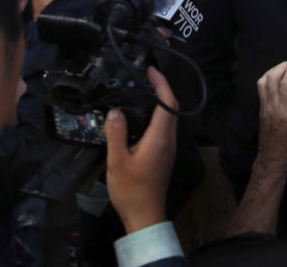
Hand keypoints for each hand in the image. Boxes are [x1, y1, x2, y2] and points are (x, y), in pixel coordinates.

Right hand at [105, 67, 178, 233]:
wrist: (145, 216)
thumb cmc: (131, 190)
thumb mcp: (117, 161)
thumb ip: (116, 133)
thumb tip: (115, 110)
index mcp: (160, 138)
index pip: (168, 103)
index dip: (161, 84)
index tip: (150, 70)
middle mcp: (169, 140)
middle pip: (171, 108)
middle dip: (161, 88)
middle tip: (143, 76)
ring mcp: (168, 148)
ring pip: (168, 118)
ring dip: (158, 101)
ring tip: (140, 91)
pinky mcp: (164, 154)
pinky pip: (163, 127)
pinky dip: (155, 115)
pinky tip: (139, 116)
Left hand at [256, 61, 286, 170]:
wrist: (273, 158)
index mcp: (286, 111)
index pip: (286, 81)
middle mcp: (274, 106)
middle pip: (273, 76)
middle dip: (284, 66)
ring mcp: (266, 107)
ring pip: (265, 80)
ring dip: (275, 70)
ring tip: (286, 69)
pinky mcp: (262, 109)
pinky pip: (262, 88)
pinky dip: (269, 78)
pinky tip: (278, 79)